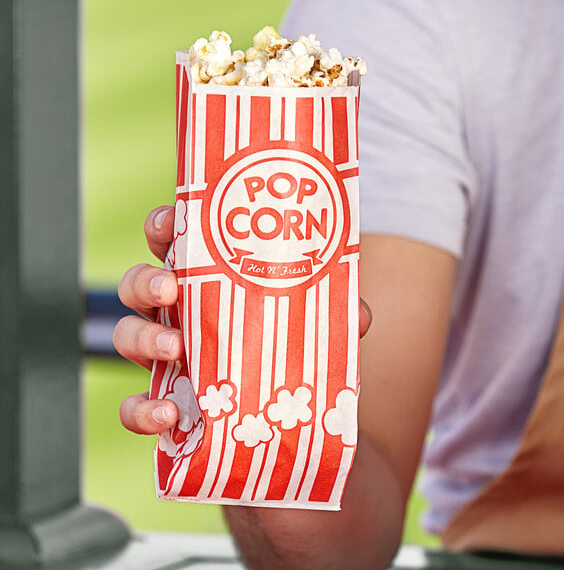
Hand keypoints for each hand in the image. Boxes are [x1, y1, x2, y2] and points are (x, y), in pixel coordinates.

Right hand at [114, 205, 372, 435]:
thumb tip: (362, 316)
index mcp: (206, 283)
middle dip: (147, 280)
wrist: (286, 418)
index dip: (164, 226)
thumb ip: (337, 317)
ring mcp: (166, 359)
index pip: (174, 243)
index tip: (173, 220)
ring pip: (127, 336)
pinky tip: (167, 414)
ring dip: (143, 339)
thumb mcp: (315, 327)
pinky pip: (133, 406)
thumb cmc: (290, 350)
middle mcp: (178, 315)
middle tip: (171, 288)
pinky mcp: (165, 403)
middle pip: (138, 284)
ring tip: (176, 349)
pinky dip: (141, 410)